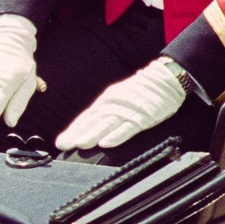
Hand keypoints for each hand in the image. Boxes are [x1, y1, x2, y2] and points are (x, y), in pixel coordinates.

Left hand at [56, 58, 189, 151]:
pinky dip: (117, 136)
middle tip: (63, 145)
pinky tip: (106, 143)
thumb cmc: (139, 93)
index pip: (85, 119)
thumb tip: (87, 128)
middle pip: (92, 122)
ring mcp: (126, 111)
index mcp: (105, 103)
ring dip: (93, 135)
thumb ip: (104, 113)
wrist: (164, 79)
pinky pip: (128, 128)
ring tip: (80, 144)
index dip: (73, 130)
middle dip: (77, 134)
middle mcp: (112, 106)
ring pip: (107, 125)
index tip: (60, 142)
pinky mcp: (142, 117)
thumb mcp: (117, 99)